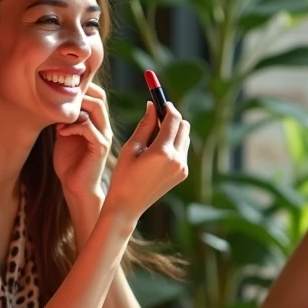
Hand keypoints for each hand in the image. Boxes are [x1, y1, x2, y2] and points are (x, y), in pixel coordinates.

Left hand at [53, 83, 112, 200]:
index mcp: (97, 123)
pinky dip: (74, 126)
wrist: (75, 187)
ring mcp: (103, 137)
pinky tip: (61, 132)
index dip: (82, 88)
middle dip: (79, 95)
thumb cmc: (69, 163)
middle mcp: (103, 127)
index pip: (97, 96)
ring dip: (75, 109)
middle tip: (59, 100)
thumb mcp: (64, 135)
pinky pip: (89, 128)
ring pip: (97, 108)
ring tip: (59, 119)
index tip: (62, 90)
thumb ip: (64, 120)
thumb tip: (53, 103)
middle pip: (99, 98)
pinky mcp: (100, 148)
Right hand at [106, 101, 190, 219]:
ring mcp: (182, 168)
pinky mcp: (183, 174)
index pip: (173, 119)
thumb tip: (153, 105)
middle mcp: (177, 160)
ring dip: (174, 131)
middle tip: (157, 116)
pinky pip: (183, 151)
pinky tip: (157, 149)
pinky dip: (174, 144)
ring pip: (185, 138)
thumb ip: (145, 125)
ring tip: (154, 135)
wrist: (127, 206)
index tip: (160, 100)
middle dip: (173, 118)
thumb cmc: (123, 175)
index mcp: (162, 152)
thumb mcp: (131, 148)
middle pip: (184, 126)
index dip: (167, 106)